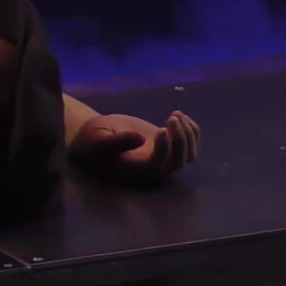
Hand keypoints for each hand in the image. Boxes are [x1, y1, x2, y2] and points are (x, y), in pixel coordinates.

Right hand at [70, 110, 200, 183]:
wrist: (99, 135)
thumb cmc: (93, 141)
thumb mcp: (99, 140)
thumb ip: (117, 142)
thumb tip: (139, 139)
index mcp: (138, 170)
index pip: (159, 164)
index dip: (164, 148)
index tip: (161, 129)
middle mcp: (155, 168)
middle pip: (179, 161)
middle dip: (180, 140)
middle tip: (172, 117)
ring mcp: (165, 157)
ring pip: (190, 154)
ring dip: (189, 133)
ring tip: (175, 114)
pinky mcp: (170, 146)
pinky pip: (191, 143)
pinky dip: (192, 129)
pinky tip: (179, 114)